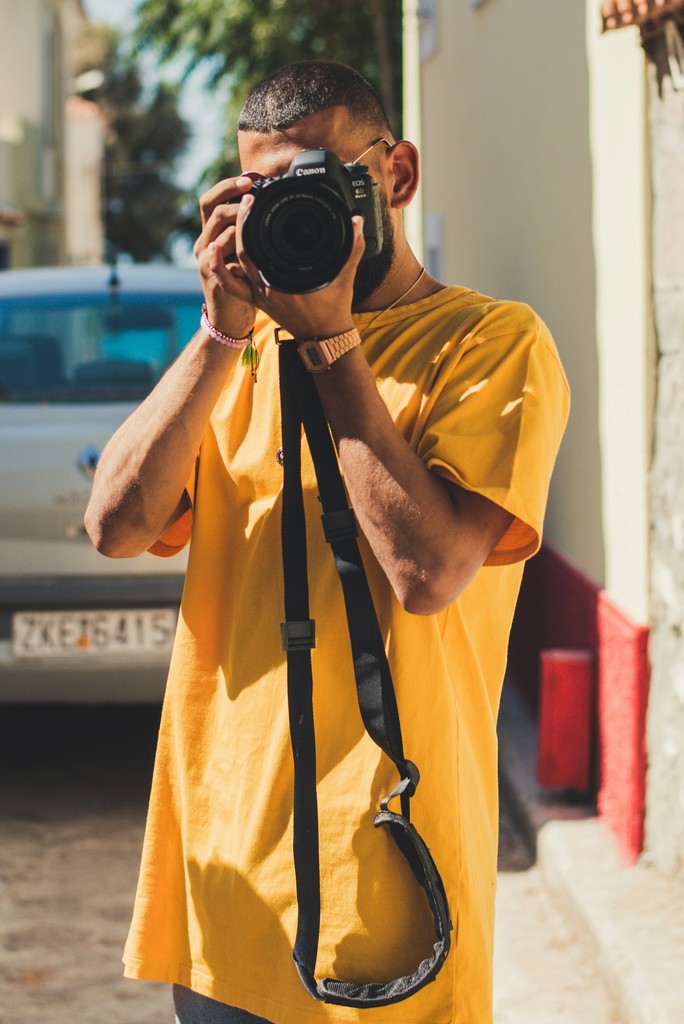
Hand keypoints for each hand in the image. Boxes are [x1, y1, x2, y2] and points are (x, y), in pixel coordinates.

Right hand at [194, 175, 257, 337]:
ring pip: (214, 230)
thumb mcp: (250, 253)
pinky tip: (239, 242)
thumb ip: (256, 233)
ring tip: (250, 212)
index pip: (213, 199)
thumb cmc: (245, 284)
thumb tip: (279, 211)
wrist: (231, 316)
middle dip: (230, 194)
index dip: (228, 185)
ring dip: (233, 220)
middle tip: (251, 189)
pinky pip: (215, 260)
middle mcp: (206, 241)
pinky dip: (225, 249)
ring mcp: (205, 259)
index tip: (249, 178)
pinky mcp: (211, 277)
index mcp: (215, 232)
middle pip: (210, 206)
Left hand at [234, 194, 365, 338]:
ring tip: (231, 218)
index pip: (254, 244)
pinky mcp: (257, 300)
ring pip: (232, 265)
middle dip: (239, 222)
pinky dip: (220, 269)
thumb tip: (356, 221)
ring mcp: (259, 295)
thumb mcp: (345, 275)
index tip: (250, 199)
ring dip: (228, 241)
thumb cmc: (334, 308)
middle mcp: (267, 288)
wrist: (325, 337)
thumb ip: (352, 246)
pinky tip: (215, 250)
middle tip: (244, 201)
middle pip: (240, 250)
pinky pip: (232, 284)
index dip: (248, 219)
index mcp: (284, 280)